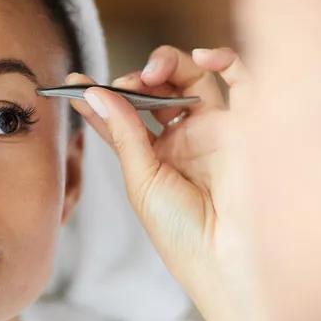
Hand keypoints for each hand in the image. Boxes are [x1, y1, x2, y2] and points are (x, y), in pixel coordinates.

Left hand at [67, 46, 320, 320]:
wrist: (233, 261)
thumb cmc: (184, 233)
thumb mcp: (143, 182)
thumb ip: (125, 134)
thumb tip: (96, 93)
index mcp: (155, 158)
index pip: (122, 118)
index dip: (98, 99)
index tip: (72, 83)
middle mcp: (185, 139)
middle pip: (156, 90)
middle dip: (135, 79)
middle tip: (126, 85)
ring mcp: (216, 128)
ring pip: (191, 78)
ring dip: (168, 64)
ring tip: (152, 73)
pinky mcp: (248, 122)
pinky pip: (241, 79)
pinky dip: (223, 59)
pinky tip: (203, 59)